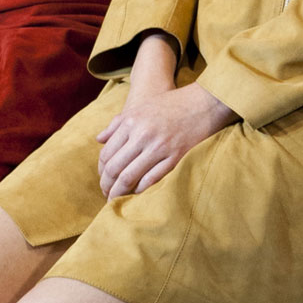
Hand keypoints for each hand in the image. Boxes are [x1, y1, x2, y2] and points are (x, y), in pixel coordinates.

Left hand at [97, 40, 233, 196]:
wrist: (204, 102)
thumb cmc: (170, 105)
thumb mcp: (140, 108)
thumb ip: (117, 123)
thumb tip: (99, 139)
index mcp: (130, 122)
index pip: (106, 154)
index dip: (101, 170)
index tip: (103, 178)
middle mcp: (141, 135)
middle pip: (114, 168)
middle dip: (107, 185)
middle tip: (105, 194)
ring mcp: (158, 147)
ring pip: (129, 177)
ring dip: (119, 193)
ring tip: (115, 200)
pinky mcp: (175, 157)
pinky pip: (151, 179)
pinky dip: (140, 190)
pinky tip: (137, 194)